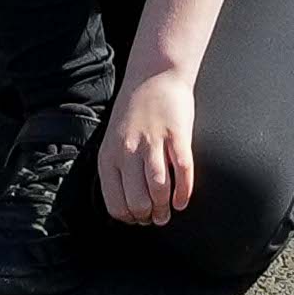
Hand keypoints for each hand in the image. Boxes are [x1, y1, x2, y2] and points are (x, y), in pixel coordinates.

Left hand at [93, 56, 202, 234]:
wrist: (155, 75)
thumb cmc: (135, 110)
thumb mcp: (113, 140)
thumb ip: (117, 169)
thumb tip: (127, 204)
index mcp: (109, 155)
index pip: (115, 203)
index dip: (129, 218)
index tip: (138, 219)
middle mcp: (128, 151)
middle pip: (138, 201)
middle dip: (149, 216)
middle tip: (156, 218)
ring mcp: (153, 142)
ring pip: (158, 189)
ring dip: (165, 208)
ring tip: (169, 212)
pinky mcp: (176, 134)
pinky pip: (182, 171)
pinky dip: (184, 191)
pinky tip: (182, 199)